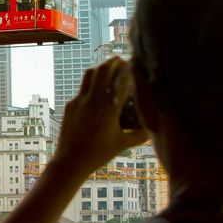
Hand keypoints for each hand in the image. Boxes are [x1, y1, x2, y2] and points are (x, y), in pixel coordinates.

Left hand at [54, 57, 148, 173]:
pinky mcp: (70, 106)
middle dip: (112, 63)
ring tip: (107, 70)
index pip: (121, 82)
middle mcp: (92, 100)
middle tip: (120, 61)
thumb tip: (152, 131)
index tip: (134, 65)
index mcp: (108, 108)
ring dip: (99, 70)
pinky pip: (82, 90)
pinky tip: (96, 92)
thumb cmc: (98, 154)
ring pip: (89, 75)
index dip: (129, 71)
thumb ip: (139, 135)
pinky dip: (90, 86)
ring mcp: (79, 101)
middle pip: (102, 70)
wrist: (70, 161)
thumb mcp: (122, 144)